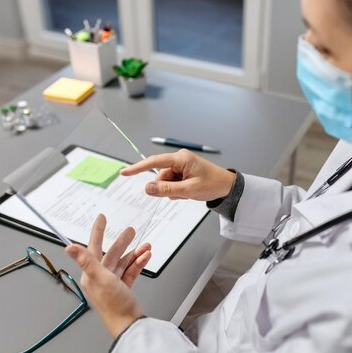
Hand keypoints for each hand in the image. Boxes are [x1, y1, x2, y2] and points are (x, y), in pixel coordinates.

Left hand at [65, 214, 150, 338]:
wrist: (128, 324)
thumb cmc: (113, 305)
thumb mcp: (100, 278)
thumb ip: (86, 261)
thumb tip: (69, 247)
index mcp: (91, 274)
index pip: (92, 247)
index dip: (98, 231)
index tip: (101, 218)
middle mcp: (100, 277)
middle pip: (112, 253)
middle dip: (123, 241)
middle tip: (131, 231)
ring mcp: (113, 282)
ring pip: (124, 261)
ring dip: (135, 253)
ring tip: (146, 246)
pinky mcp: (124, 287)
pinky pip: (131, 270)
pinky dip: (138, 263)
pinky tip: (145, 256)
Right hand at [120, 149, 235, 200]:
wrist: (227, 187)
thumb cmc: (212, 184)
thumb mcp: (188, 190)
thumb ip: (166, 190)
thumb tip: (146, 188)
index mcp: (180, 158)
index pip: (154, 162)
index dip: (138, 168)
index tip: (124, 172)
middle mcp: (179, 160)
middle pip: (160, 176)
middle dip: (167, 188)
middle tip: (183, 193)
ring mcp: (181, 166)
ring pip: (165, 182)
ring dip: (173, 191)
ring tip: (189, 192)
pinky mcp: (183, 173)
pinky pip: (172, 184)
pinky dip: (177, 191)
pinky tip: (189, 192)